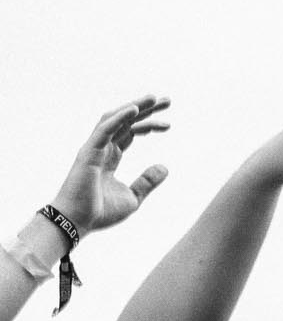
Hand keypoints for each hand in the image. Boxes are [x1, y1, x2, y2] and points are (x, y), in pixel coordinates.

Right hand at [50, 95, 171, 234]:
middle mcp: (101, 149)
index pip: (130, 133)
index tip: (168, 124)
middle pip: (124, 122)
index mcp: (110, 157)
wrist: (78, 222)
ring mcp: (94, 149)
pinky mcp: (88, 152)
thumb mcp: (133, 197)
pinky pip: (104, 129)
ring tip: (154, 98)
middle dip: (145, 109)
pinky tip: (135, 109)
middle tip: (167, 100)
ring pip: (114, 119)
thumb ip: (147, 181)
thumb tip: (165, 168)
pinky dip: (119, 117)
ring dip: (134, 107)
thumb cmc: (99, 212)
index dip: (148, 125)